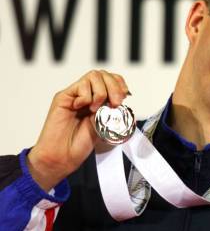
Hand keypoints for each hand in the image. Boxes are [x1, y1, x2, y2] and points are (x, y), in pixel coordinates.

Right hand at [27, 70, 129, 190]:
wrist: (62, 156)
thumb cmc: (80, 144)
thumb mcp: (105, 126)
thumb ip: (111, 112)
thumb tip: (123, 101)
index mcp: (99, 101)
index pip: (112, 80)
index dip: (120, 84)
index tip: (125, 96)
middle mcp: (87, 95)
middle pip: (104, 74)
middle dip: (114, 86)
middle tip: (115, 102)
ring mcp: (75, 95)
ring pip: (94, 76)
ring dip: (101, 92)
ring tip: (96, 109)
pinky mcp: (64, 97)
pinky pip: (80, 86)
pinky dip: (86, 96)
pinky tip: (82, 109)